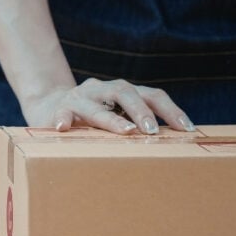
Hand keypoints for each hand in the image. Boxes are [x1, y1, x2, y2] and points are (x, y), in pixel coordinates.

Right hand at [21, 78, 194, 134]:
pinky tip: (64, 128)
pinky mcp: (58, 110)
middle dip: (141, 110)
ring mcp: (79, 99)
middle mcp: (101, 90)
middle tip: (153, 131)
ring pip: (95, 105)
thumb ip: (138, 124)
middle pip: (123, 91)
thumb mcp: (116, 115)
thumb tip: (174, 145)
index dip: (170, 110)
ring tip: (125, 131)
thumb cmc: (91, 116)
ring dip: (111, 119)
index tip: (186, 129)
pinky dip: (63, 119)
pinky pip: (61, 113)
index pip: (151, 94)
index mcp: (121, 92)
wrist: (48, 105)